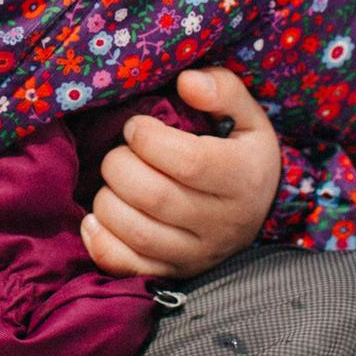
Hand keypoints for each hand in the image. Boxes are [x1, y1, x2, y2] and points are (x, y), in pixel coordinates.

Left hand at [80, 66, 282, 280]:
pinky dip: (100, 241)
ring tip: (113, 181)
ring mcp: (197, 254)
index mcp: (243, 178)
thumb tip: (187, 81)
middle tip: (119, 152)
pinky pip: (127, 266)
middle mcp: (223, 222)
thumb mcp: (249, 117)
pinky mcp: (173, 274)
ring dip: (107, 199)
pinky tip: (96, 218)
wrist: (258, 214)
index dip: (148, 139)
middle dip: (120, 165)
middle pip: (154, 196)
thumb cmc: (242, 155)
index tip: (135, 126)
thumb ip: (224, 90)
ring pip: (136, 231)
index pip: (189, 162)